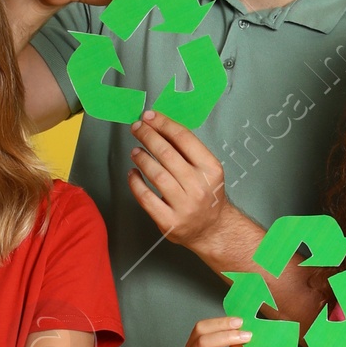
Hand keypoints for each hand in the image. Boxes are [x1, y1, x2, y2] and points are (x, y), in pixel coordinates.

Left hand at [129, 111, 231, 252]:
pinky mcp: (169, 222)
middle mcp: (199, 187)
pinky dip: (135, 183)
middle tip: (137, 129)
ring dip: (141, 158)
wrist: (212, 229)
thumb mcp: (206, 169)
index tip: (149, 117)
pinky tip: (133, 174)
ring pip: (156, 174)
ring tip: (135, 151)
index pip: (184, 138)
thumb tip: (159, 125)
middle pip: (167, 153)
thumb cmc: (206, 195)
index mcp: (210, 169)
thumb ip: (187, 150)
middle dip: (148, 136)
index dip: (163, 124)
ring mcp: (184, 206)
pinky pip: (146, 198)